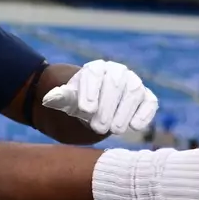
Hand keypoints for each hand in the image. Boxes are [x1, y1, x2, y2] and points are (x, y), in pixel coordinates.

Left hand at [41, 60, 158, 135]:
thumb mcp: (67, 102)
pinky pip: (150, 102)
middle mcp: (117, 72)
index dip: (90, 92)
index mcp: (96, 69)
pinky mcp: (146, 98)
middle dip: (107, 107)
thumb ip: (60, 98)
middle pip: (115, 84)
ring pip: (133, 92)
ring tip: (114, 130)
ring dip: (124, 112)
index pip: (94, 75)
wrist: (96, 109)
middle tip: (98, 127)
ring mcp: (133, 83)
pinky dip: (145, 113)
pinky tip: (135, 126)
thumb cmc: (80, 103)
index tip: (86, 111)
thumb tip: (48, 98)